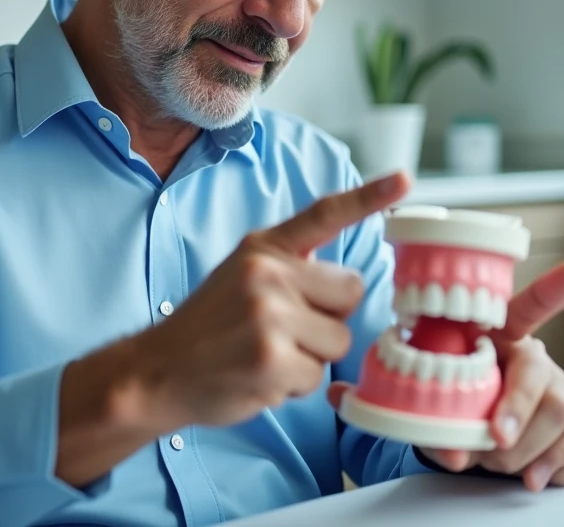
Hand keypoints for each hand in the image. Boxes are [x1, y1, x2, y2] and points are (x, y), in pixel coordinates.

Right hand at [133, 171, 410, 431]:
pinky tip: (258, 376)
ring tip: (265, 354)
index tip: (406, 179)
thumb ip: (288, 268)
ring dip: (310, 356)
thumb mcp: (240, 276)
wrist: (157, 369)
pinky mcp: (272, 358)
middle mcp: (268, 273)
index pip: (324, 214)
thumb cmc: (208, 327)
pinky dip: (293, 385)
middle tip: (282, 329)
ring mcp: (270, 315)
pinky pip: (317, 377)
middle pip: (351, 293)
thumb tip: (344, 279)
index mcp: (264, 248)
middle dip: (328, 318)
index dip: (370, 197)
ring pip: (338, 340)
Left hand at [327, 259, 563, 491]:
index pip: (526, 307)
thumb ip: (386, 392)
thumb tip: (341, 393)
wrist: (480, 432)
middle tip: (490, 444)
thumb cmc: (453, 398)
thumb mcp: (420, 392)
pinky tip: (536, 475)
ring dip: (532, 447)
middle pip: (542, 378)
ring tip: (503, 464)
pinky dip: (561, 463)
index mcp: (496, 336)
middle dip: (515, 417)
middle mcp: (535, 357)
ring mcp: (563, 388)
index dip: (553, 289)